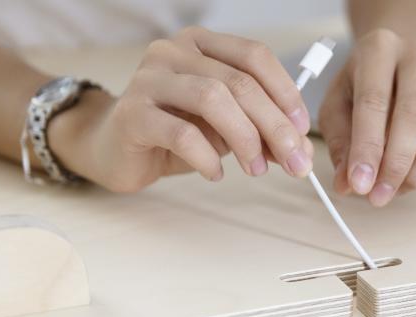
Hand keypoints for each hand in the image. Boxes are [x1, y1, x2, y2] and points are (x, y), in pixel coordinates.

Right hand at [51, 27, 313, 191]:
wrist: (112, 148)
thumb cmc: (171, 133)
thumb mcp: (223, 128)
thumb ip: (258, 130)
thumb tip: (301, 148)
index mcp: (202, 45)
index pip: (255, 56)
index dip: (285, 92)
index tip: (303, 129)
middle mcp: (174, 52)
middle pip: (240, 82)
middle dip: (275, 126)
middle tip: (295, 161)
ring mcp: (149, 79)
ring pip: (213, 99)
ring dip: (244, 139)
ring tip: (255, 169)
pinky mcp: (132, 113)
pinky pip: (182, 133)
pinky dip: (207, 157)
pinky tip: (215, 172)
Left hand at [318, 29, 415, 206]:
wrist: (392, 64)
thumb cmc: (359, 87)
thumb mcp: (336, 107)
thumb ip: (340, 144)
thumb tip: (347, 185)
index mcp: (379, 50)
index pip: (374, 101)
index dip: (367, 147)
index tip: (359, 184)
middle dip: (396, 164)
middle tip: (378, 196)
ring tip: (394, 190)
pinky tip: (415, 182)